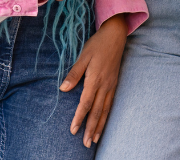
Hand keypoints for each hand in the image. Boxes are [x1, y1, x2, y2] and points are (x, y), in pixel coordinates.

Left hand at [60, 14, 126, 147]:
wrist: (115, 36)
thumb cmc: (97, 44)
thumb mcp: (83, 56)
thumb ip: (74, 73)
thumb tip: (63, 89)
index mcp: (95, 79)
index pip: (85, 103)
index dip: (79, 117)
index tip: (73, 130)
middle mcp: (104, 85)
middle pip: (97, 111)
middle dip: (90, 129)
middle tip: (84, 143)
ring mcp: (111, 85)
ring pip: (105, 110)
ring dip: (99, 126)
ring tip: (93, 140)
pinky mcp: (114, 84)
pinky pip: (110, 104)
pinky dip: (106, 116)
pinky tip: (103, 123)